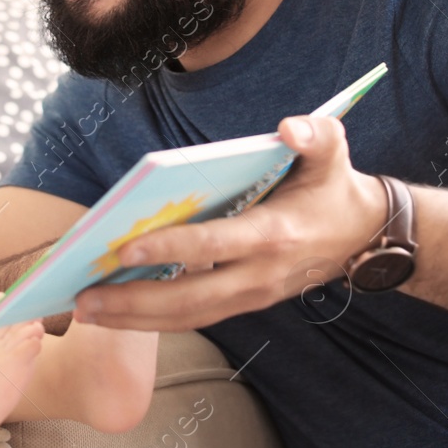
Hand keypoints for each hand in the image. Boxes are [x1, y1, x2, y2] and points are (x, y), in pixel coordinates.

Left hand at [72, 115, 389, 331]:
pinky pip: (193, 317)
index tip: (123, 249)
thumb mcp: (333, 153)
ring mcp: (251, 296)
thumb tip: (288, 128)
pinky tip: (117, 313)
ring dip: (134, 318)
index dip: (167, 249)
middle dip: (133, 301)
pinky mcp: (243, 303)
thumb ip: (316, 135)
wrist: (364, 237)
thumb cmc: (333, 189)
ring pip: (186, 316)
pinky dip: (152, 319)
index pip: (211, 246)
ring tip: (86, 310)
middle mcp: (258, 275)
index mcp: (272, 235)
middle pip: (188, 297)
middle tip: (83, 297)